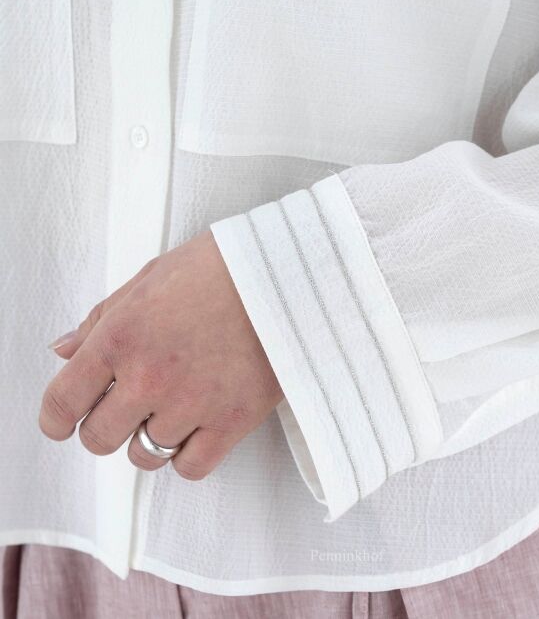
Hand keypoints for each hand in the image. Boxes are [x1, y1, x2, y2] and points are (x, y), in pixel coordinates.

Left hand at [38, 230, 282, 479]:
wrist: (285, 271)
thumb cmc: (218, 266)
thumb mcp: (148, 278)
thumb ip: (100, 319)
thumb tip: (64, 351)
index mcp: (120, 336)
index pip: (63, 402)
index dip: (57, 419)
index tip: (64, 422)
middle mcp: (148, 376)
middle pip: (99, 439)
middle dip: (106, 425)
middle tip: (127, 406)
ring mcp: (190, 403)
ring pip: (144, 456)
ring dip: (151, 435)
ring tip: (174, 404)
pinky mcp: (232, 421)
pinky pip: (189, 467)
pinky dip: (188, 452)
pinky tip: (198, 424)